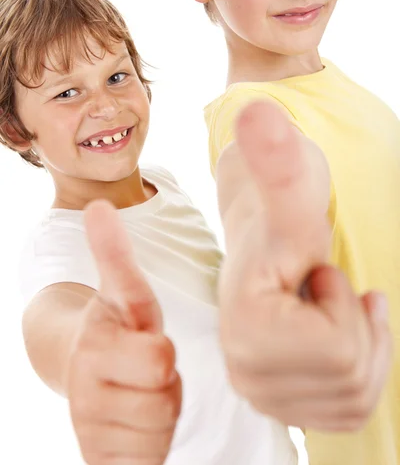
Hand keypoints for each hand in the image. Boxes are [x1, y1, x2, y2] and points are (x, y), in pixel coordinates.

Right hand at [66, 200, 181, 463]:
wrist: (81, 370)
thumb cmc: (118, 326)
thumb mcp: (123, 290)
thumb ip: (115, 253)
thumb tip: (99, 206)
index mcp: (95, 346)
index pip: (159, 359)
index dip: (163, 350)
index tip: (145, 341)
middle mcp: (85, 392)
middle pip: (165, 400)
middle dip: (165, 384)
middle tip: (148, 368)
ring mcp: (89, 430)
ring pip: (159, 433)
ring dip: (160, 413)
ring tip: (142, 390)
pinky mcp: (97, 459)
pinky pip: (145, 463)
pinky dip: (151, 446)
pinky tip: (137, 422)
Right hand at [217, 100, 391, 430]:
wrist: (265, 243)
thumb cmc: (283, 219)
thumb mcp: (293, 195)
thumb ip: (276, 160)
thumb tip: (255, 110)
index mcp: (245, 329)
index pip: (340, 349)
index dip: (340, 300)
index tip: (312, 272)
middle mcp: (245, 372)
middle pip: (351, 377)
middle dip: (352, 322)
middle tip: (318, 285)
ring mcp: (261, 393)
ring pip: (355, 396)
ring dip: (358, 342)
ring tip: (324, 303)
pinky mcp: (279, 404)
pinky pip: (349, 409)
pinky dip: (356, 367)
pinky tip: (331, 330)